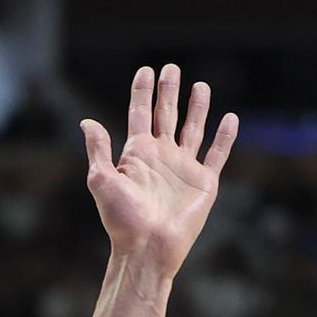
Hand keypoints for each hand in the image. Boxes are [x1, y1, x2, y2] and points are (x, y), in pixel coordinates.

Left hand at [82, 64, 237, 277]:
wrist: (147, 247)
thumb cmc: (122, 219)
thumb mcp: (102, 181)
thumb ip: (98, 150)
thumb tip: (87, 122)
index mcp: (137, 155)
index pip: (140, 115)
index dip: (142, 93)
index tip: (145, 70)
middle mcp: (161, 157)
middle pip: (166, 115)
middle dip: (168, 92)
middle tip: (171, 69)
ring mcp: (183, 168)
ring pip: (192, 129)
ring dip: (196, 108)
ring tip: (200, 86)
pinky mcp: (203, 182)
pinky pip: (217, 154)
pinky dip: (225, 136)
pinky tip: (230, 118)